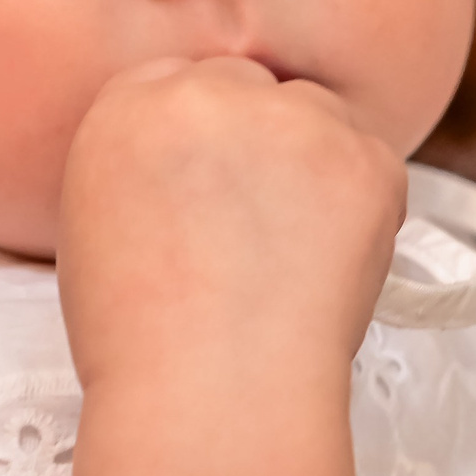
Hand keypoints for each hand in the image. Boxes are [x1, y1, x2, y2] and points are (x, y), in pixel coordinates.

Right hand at [58, 58, 406, 475]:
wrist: (206, 390)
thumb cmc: (141, 340)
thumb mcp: (100, 225)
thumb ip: (148, 165)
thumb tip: (209, 164)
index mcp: (125, 103)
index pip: (182, 85)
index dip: (207, 144)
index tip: (217, 193)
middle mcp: (209, 90)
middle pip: (254, 89)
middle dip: (262, 147)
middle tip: (263, 232)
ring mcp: (293, 117)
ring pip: (320, 120)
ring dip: (317, 168)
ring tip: (293, 257)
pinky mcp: (363, 155)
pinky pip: (375, 164)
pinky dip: (367, 209)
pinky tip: (328, 267)